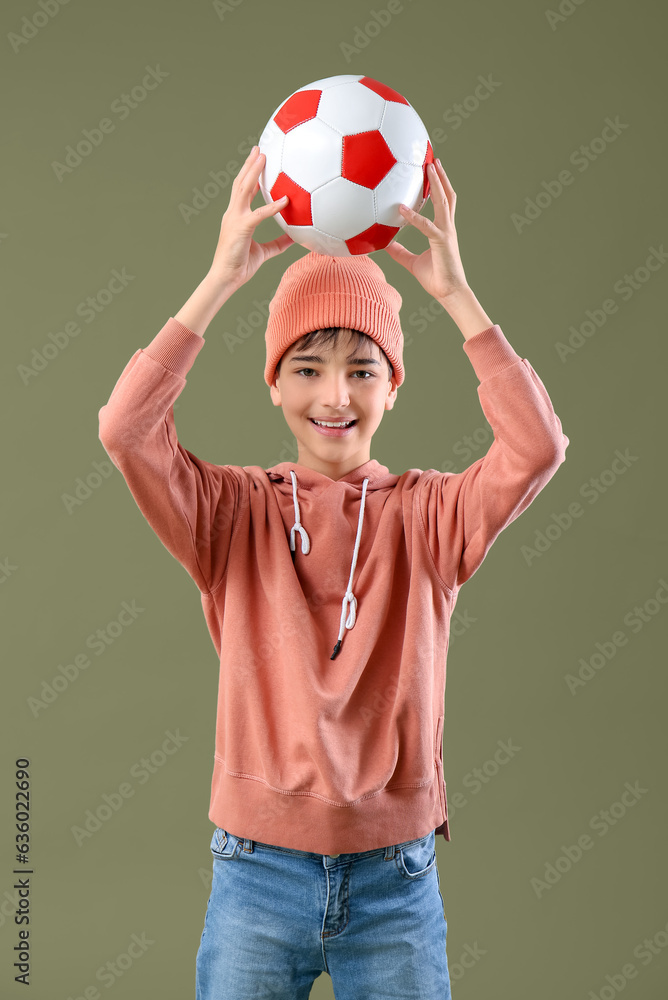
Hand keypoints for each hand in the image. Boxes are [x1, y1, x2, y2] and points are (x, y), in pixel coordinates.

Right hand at [208, 146, 294, 290]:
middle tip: (259, 149)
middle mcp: (233, 213)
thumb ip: (278, 243)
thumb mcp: (264, 252)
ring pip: (244, 189)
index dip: (250, 175)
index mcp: (237, 216)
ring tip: (263, 156)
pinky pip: (259, 214)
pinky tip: (285, 200)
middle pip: (241, 183)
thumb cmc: (240, 267)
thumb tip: (294, 238)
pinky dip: (273, 207)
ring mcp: (235, 219)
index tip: (257, 160)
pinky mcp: (241, 228)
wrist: (225, 279)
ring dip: (254, 172)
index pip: (243, 191)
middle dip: (250, 165)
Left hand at [383, 159, 468, 301]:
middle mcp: (446, 227)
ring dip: (437, 183)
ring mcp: (446, 232)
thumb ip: (399, 251)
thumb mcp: (411, 262)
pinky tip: (401, 210)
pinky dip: (414, 217)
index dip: (438, 188)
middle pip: (446, 196)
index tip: (431, 172)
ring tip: (431, 166)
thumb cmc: (435, 279)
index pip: (442, 203)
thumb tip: (384, 243)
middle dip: (441, 177)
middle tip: (433, 160)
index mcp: (441, 230)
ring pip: (443, 201)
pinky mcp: (441, 241)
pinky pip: (426, 226)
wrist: (448, 293)